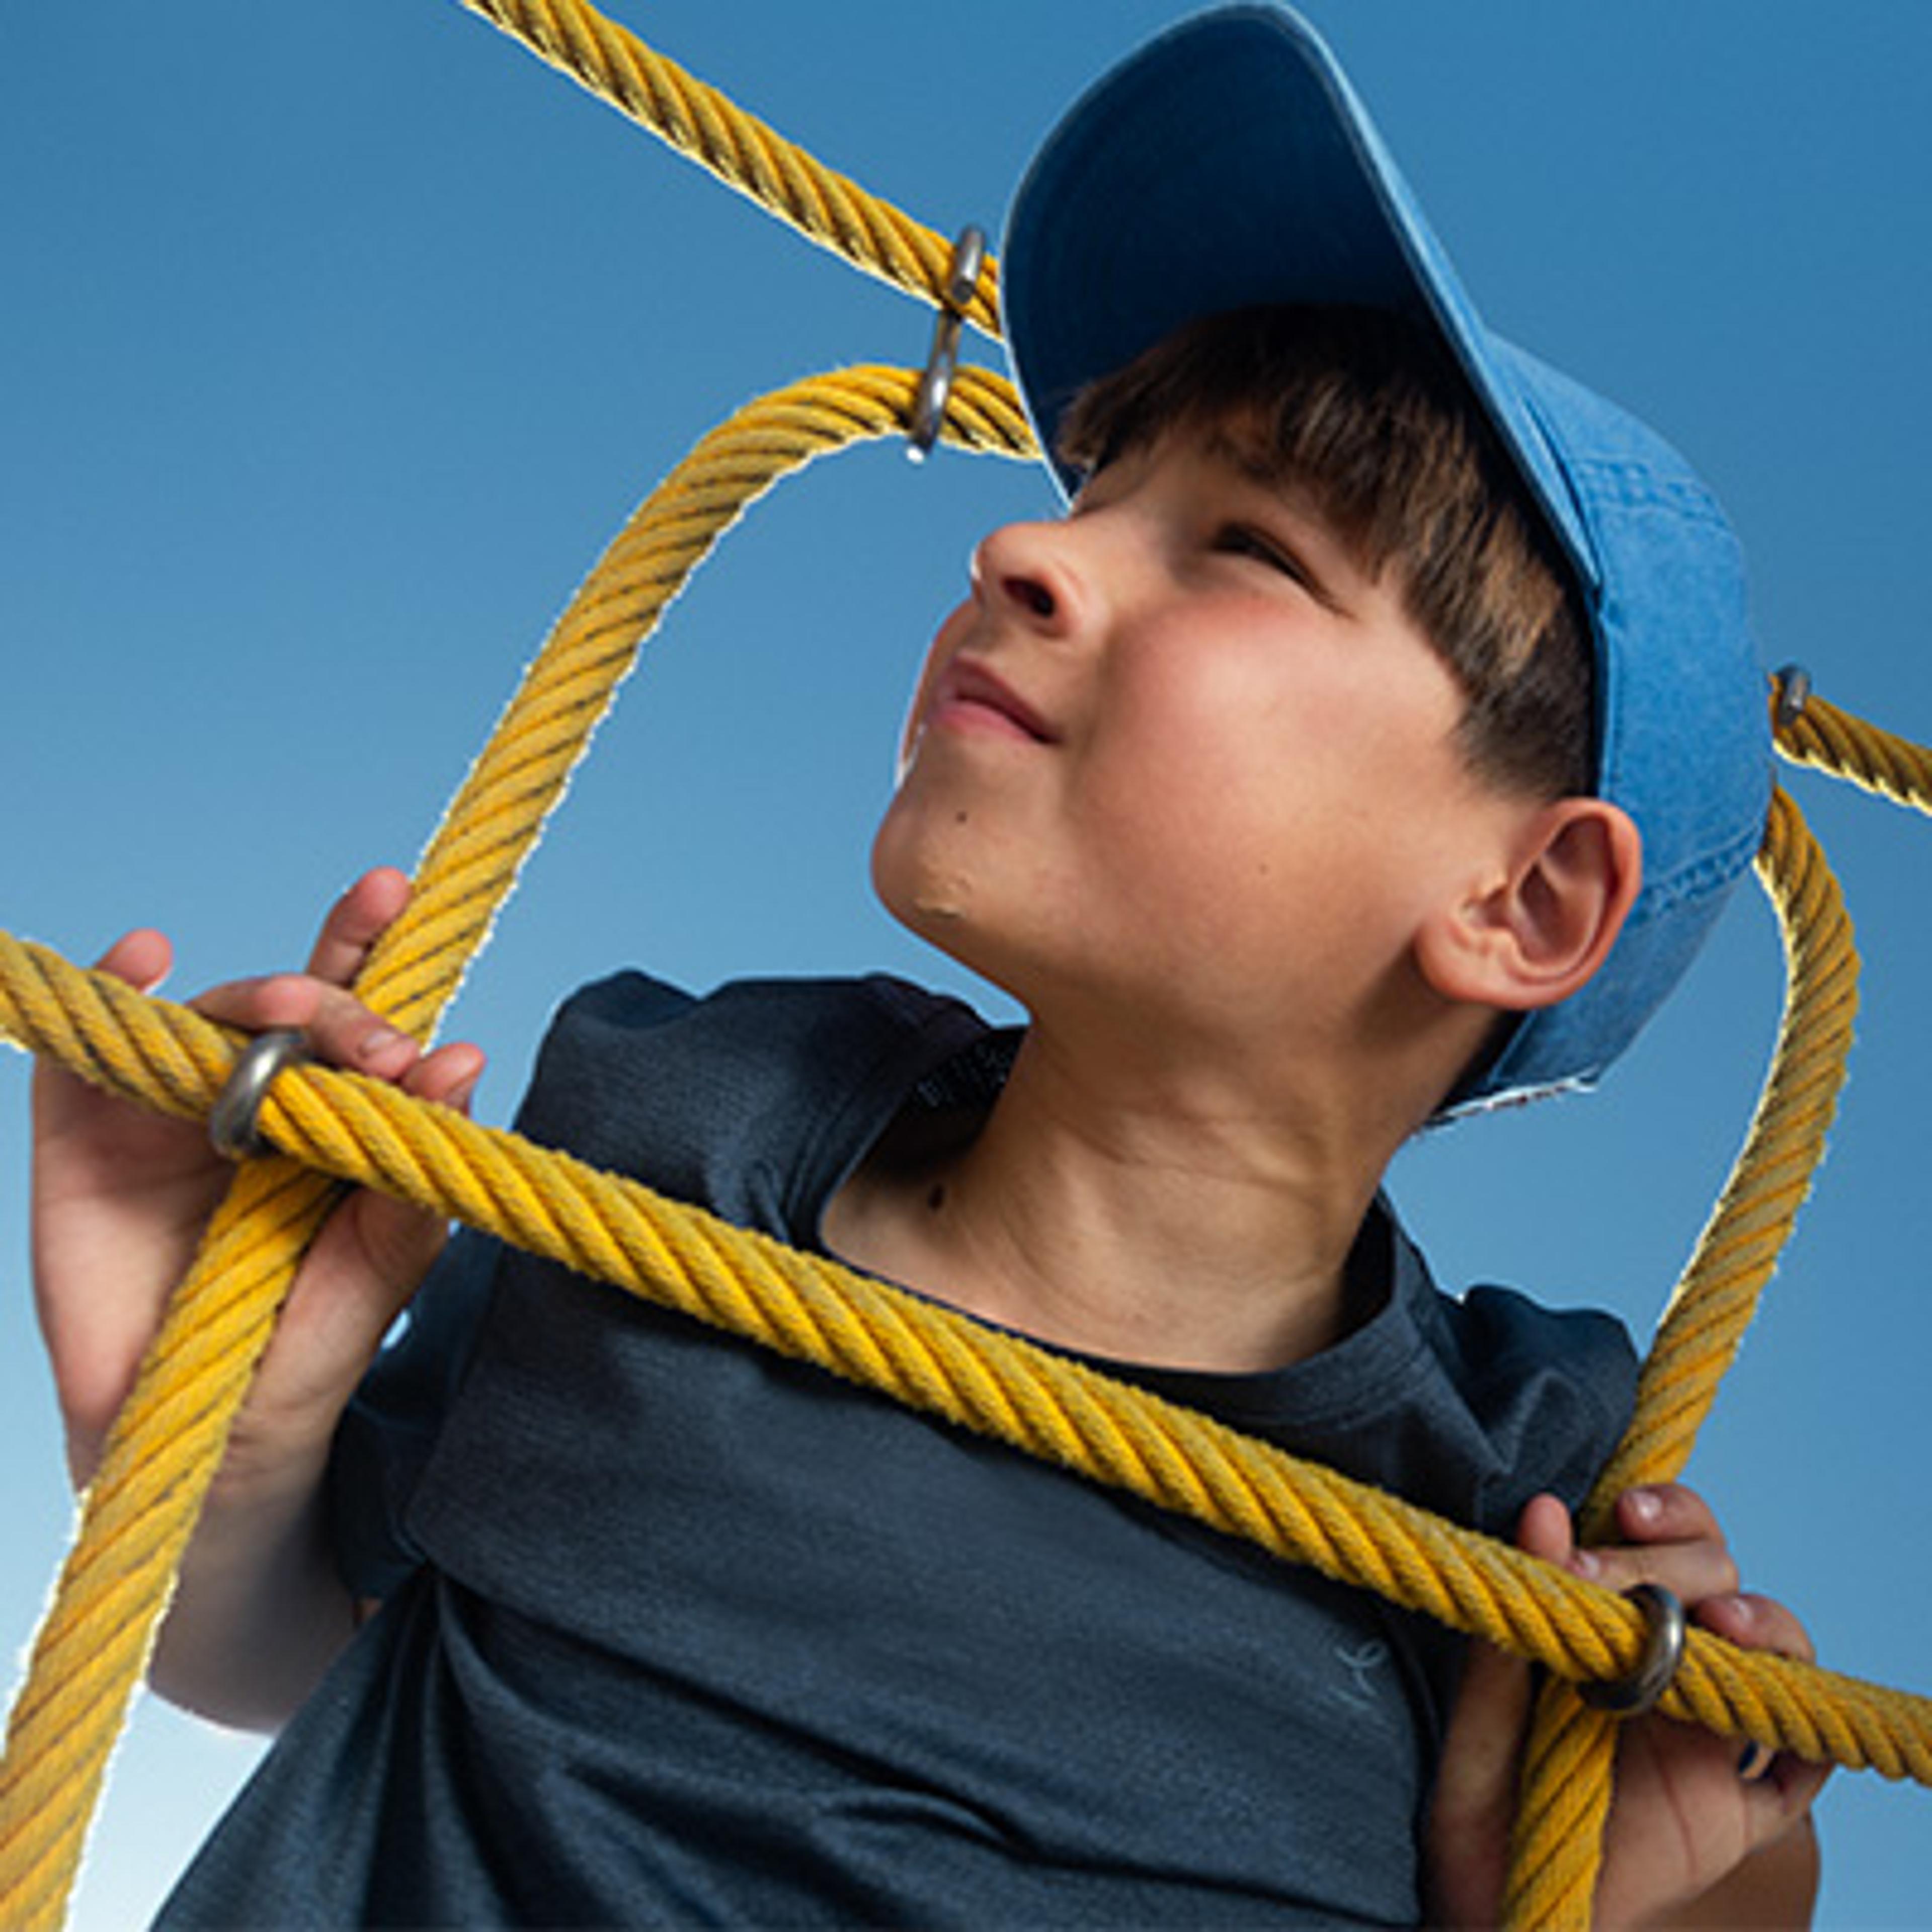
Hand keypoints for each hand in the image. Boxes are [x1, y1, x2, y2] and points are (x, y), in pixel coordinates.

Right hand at [31, 867, 484, 1491]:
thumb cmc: (302, 1350)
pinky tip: (142, 957)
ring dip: (251, 1001)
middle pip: (283, 1006)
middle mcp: (248, 1101)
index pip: (355, 1018)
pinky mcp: (81, 1141)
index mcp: (329, 1117)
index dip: (374, 951)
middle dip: (332, 993)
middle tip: (375, 1041)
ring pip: (200, 1021)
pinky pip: (86, 1049)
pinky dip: (107, 994)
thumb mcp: (377, 1271)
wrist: (207, 1444)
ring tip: (293, 1013)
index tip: (400, 900)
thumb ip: (413, 1176)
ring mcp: (163, 1115)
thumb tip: (463, 1059)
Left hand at [1426, 1484, 1828, 1927]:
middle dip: (1680, 1562)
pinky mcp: (1737, 1812)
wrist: (1494, 1914)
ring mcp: (1704, 1739)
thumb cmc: (1474, 1813)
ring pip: (1772, 1655)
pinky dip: (1812, 1730)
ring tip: (1720, 1624)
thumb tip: (1542, 1510)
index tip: (1622, 1512)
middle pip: (1717, 1577)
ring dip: (1763, 1623)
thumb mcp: (1478, 1719)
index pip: (1656, 1538)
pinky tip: (1775, 1713)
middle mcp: (1659, 1670)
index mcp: (1599, 1628)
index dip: (1659, 1511)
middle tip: (1607, 1584)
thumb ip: (1511, 1628)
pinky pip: (1805, 1762)